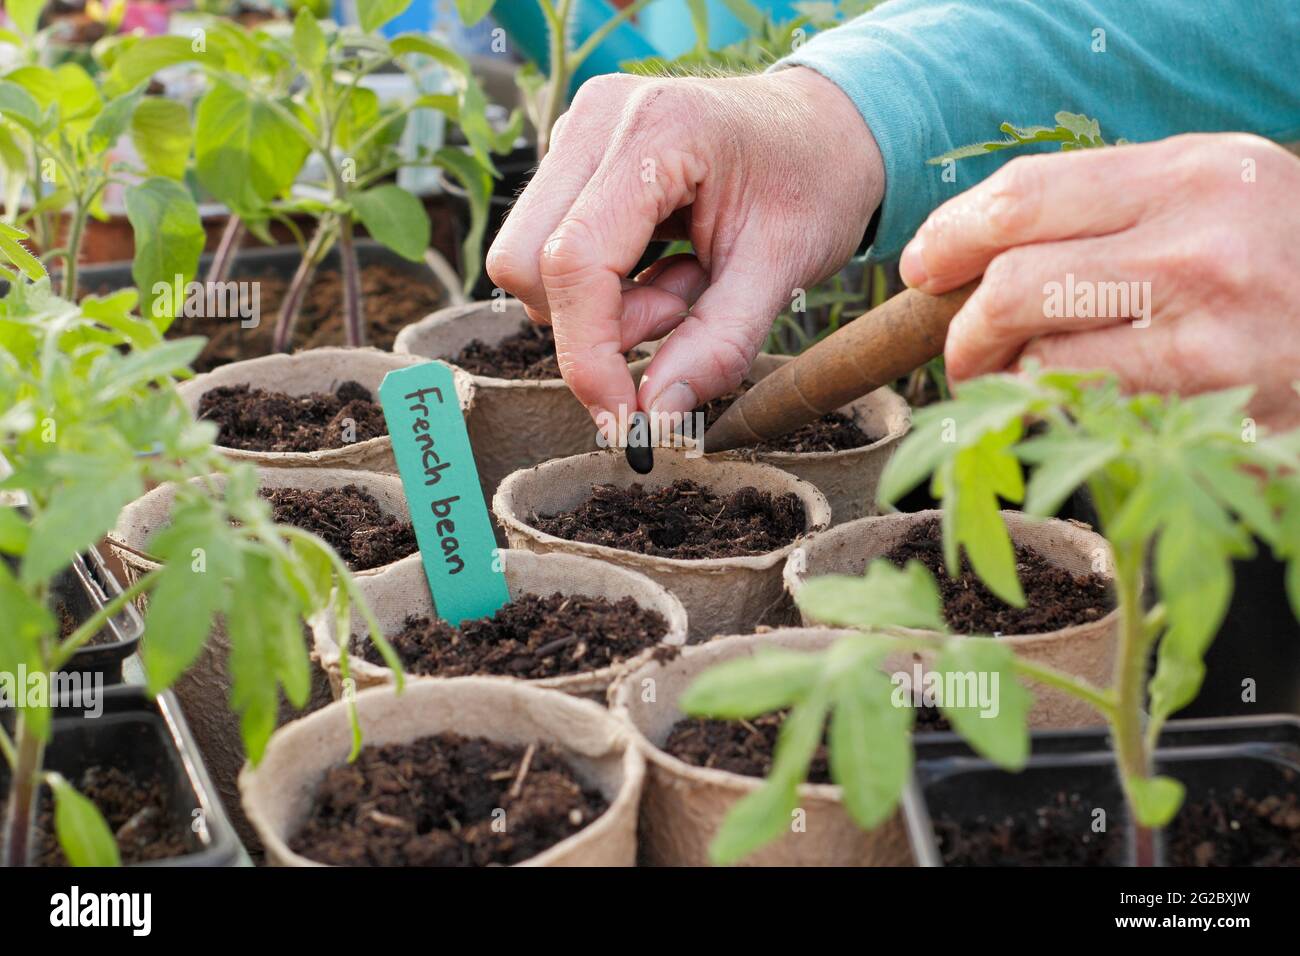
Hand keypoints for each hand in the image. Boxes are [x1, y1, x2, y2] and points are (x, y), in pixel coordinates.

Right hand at [486, 67, 882, 432]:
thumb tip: (653, 418)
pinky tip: (667, 263)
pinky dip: (606, 284)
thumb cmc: (816, 183)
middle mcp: (597, 119)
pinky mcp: (573, 156)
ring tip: (685, 283)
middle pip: (523, 262)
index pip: (574, 260)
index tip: (624, 419)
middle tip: (680, 314)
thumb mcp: (784, 270)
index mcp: (656, 130)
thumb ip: (718, 346)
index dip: (588, 354)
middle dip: (593, 323)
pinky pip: (550, 249)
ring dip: (604, 305)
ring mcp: (577, 131)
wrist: (827, 128)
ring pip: (527, 262)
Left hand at [900, 133, 1299, 430]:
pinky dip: (1056, 407)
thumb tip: (977, 247)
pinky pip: (1087, 410)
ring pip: (1042, 360)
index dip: (951, 234)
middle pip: (1016, 284)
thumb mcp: (1206, 190)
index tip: (923, 265)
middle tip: (960, 347)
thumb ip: (1104, 206)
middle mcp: (1196, 247)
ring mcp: (1207, 333)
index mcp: (1188, 174)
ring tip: (1013, 375)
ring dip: (1005, 377)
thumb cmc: (1276, 250)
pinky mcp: (1209, 407)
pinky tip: (1071, 397)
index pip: (1025, 196)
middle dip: (964, 326)